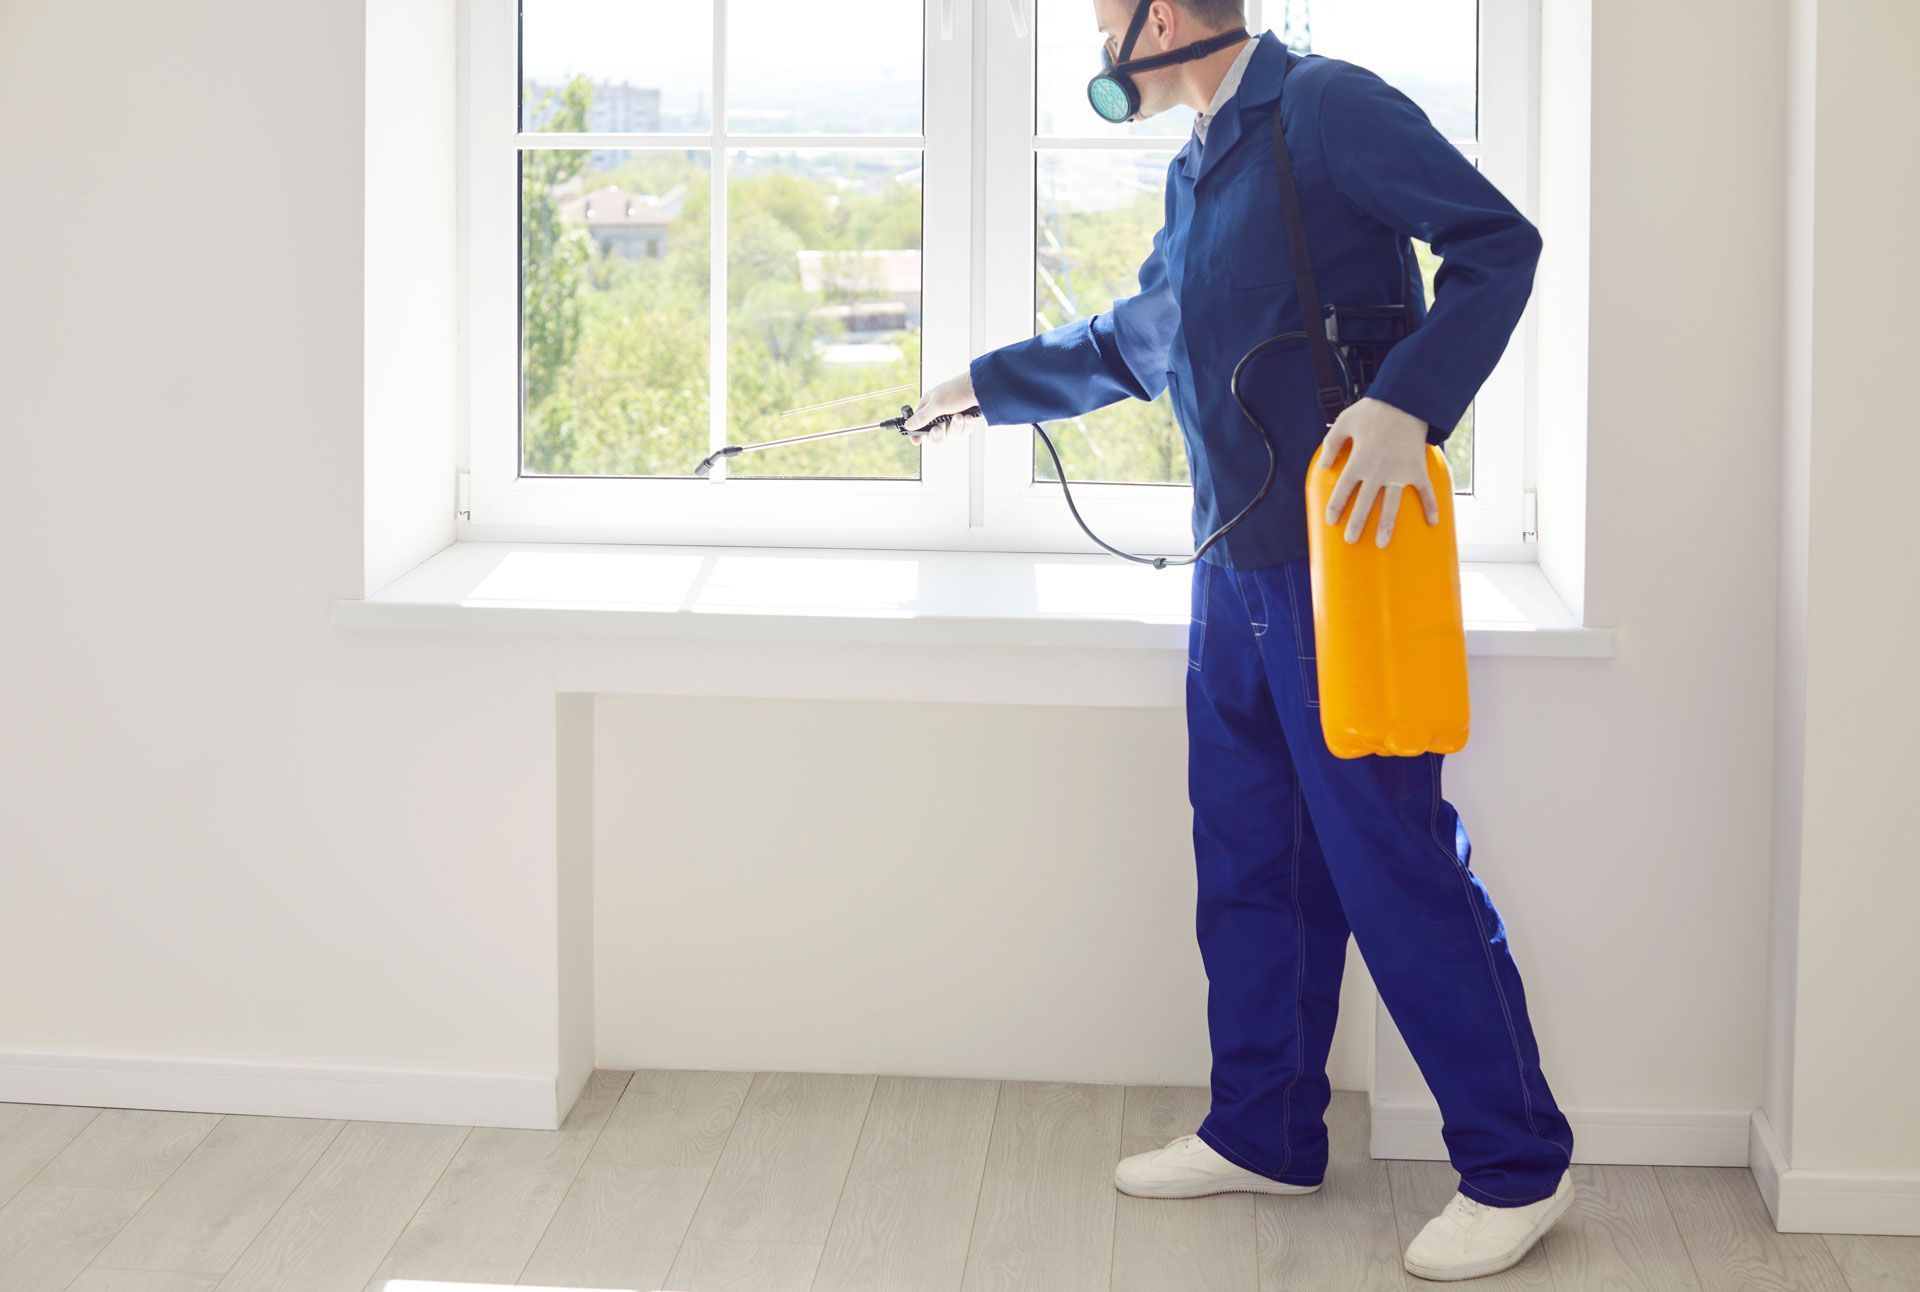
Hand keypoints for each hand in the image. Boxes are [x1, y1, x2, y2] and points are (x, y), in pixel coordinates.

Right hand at [902, 370, 983, 444]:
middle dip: (938, 433)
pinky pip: (962, 432)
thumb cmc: (957, 392)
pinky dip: (966, 426)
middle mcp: (940, 411)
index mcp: (929, 404)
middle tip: (940, 429)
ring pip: (950, 434)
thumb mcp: (936, 405)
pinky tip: (969, 417)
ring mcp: (953, 417)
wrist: (982, 388)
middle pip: (934, 433)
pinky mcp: (965, 420)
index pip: (918, 422)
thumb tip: (908, 425)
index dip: (917, 433)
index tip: (917, 442)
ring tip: (961, 416)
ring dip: (956, 427)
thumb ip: (922, 418)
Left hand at [1318, 397, 1439, 546]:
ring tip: (1382, 543)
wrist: (1407, 401)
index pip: (1343, 490)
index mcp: (1359, 462)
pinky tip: (1433, 522)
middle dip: (1356, 524)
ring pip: (1391, 506)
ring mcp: (1399, 473)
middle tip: (1351, 540)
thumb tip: (1323, 466)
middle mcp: (1378, 472)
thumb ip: (1331, 445)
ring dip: (1386, 526)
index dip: (1335, 506)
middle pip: (1364, 504)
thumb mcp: (1344, 422)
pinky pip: (1425, 492)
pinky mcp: (1417, 470)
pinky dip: (1431, 506)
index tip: (1331, 520)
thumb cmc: (1374, 410)